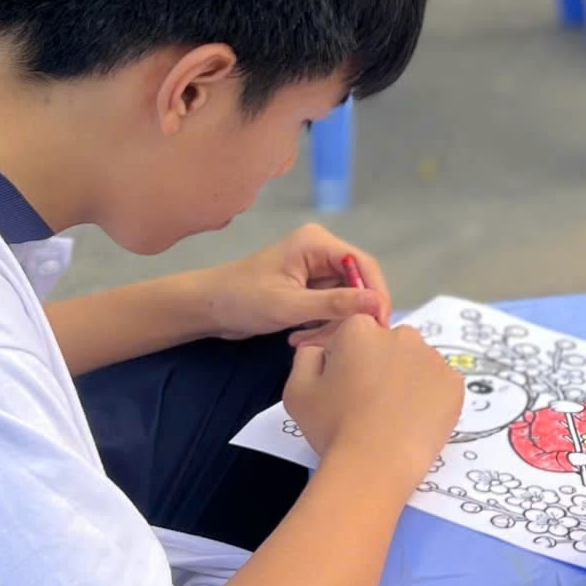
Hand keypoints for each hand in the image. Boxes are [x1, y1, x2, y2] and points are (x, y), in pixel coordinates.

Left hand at [197, 222, 391, 342]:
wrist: (207, 308)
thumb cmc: (242, 300)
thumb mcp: (290, 305)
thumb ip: (335, 304)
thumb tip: (377, 304)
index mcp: (317, 243)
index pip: (364, 265)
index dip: (375, 295)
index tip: (378, 326)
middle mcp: (320, 251)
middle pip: (357, 285)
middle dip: (348, 316)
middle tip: (332, 342)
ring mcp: (315, 271)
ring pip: (345, 301)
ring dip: (331, 325)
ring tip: (305, 341)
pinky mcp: (308, 288)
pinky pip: (330, 309)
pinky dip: (320, 326)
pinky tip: (299, 337)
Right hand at [284, 316, 463, 471]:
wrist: (373, 466)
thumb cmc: (332, 427)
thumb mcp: (296, 390)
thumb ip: (306, 357)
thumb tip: (321, 349)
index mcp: (359, 329)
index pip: (354, 334)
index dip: (347, 360)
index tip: (345, 388)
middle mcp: (400, 334)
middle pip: (389, 345)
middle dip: (380, 365)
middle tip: (369, 403)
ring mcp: (432, 358)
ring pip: (416, 363)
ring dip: (407, 380)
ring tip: (393, 416)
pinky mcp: (454, 384)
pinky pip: (439, 385)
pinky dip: (430, 399)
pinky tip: (414, 421)